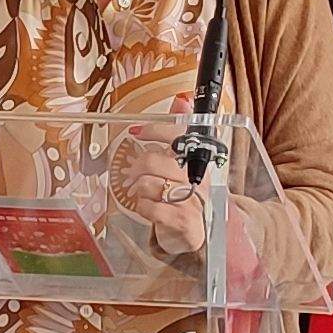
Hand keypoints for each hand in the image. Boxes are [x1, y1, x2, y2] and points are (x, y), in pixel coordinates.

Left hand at [110, 125, 206, 254]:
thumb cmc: (188, 196)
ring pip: (150, 184)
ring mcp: (192, 201)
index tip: (136, 132)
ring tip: (142, 193)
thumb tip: (182, 100)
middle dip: (137, 167)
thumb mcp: (185, 166)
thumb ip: (181, 135)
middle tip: (132, 173)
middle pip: (155, 161)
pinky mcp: (184, 221)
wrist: (200, 232)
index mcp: (199, 161)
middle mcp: (198, 179)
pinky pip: (151, 208)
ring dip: (139, 189)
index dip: (154, 130)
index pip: (177, 136)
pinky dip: (142, 207)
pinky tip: (147, 207)